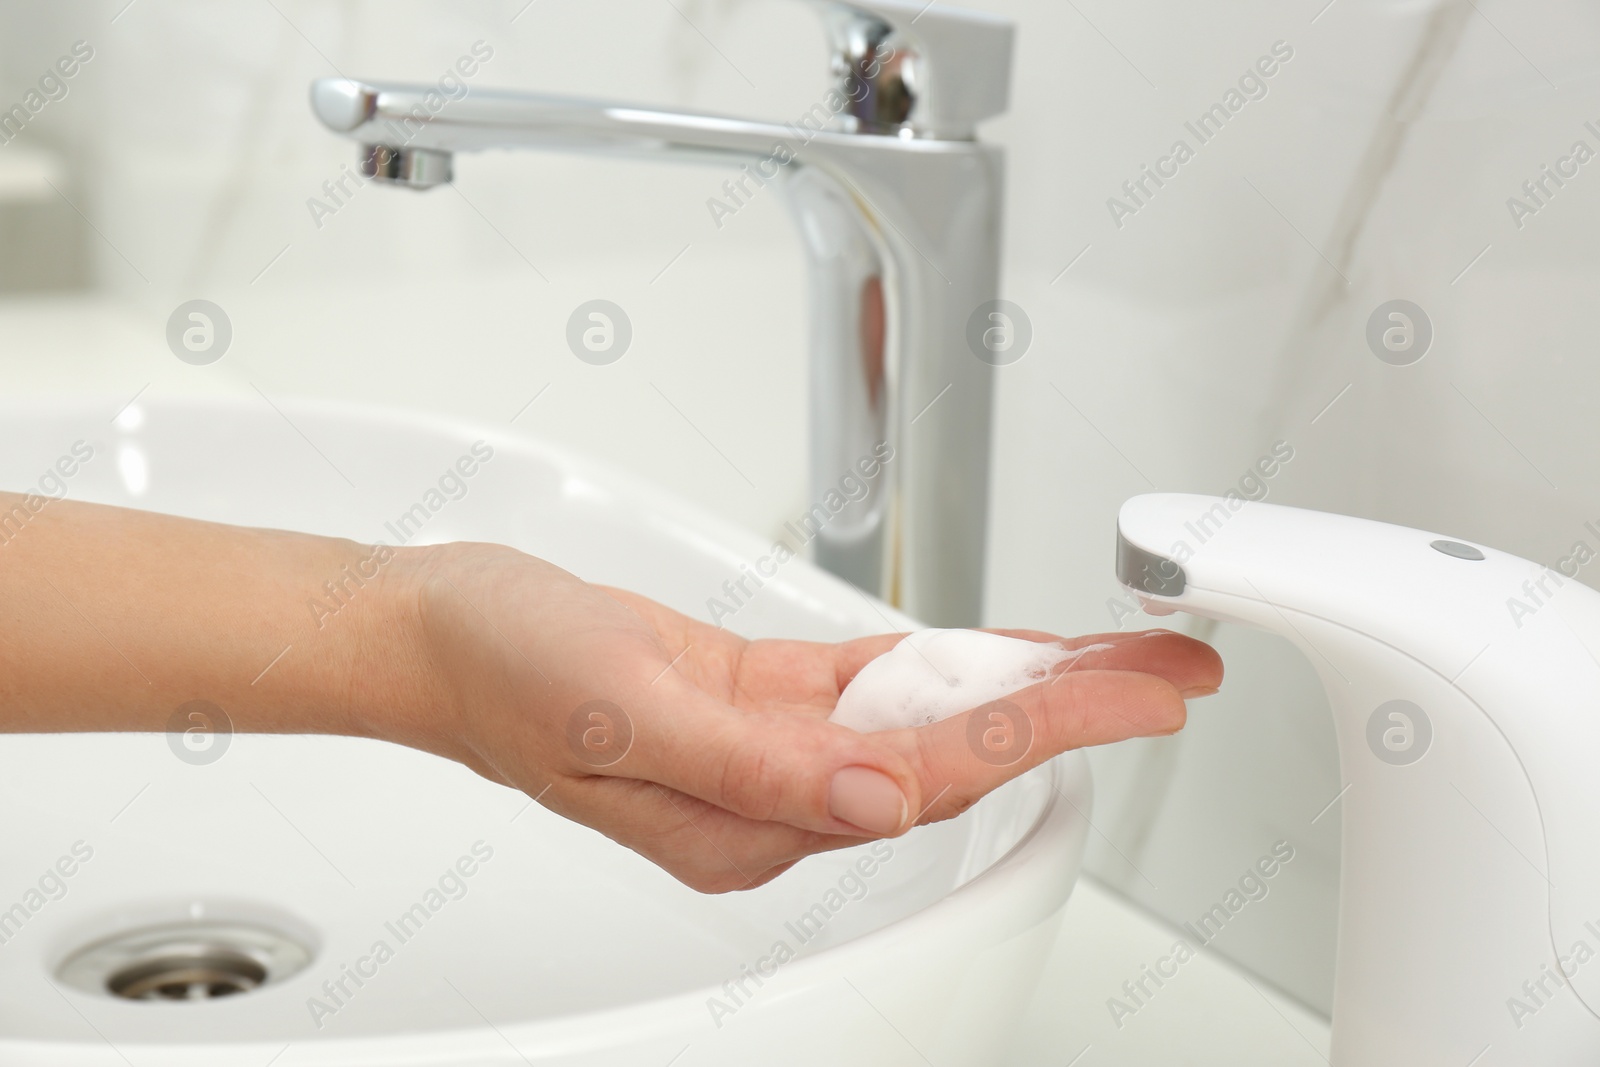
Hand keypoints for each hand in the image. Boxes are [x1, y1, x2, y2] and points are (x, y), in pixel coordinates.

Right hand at [404, 543, 1222, 892]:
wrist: (439, 629)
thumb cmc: (503, 669)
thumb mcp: (623, 710)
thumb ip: (758, 763)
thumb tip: (885, 796)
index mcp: (748, 820)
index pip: (929, 775)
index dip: (1043, 728)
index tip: (1136, 695)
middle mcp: (774, 796)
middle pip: (953, 750)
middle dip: (1071, 707)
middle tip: (1172, 671)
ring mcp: (771, 747)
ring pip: (925, 716)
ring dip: (1021, 681)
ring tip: (1118, 657)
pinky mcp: (758, 700)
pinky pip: (876, 687)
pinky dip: (946, 664)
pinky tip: (1003, 655)